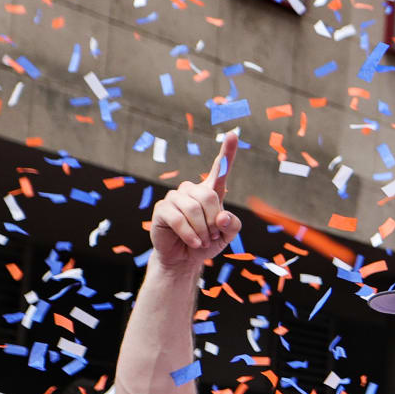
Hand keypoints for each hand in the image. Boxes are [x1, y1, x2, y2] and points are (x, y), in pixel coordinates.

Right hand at [150, 132, 242, 271]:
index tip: (232, 134)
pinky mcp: (162, 209)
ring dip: (203, 230)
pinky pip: (179, 219)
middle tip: (214, 236)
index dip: (227, 152)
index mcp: (211, 192)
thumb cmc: (207, 242)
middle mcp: (192, 190)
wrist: (185, 259)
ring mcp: (175, 198)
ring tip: (203, 241)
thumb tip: (222, 216)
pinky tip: (194, 243)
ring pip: (194, 208)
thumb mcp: (227, 235)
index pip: (220, 169)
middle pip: (209, 196)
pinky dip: (190, 234)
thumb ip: (232, 225)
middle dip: (214, 221)